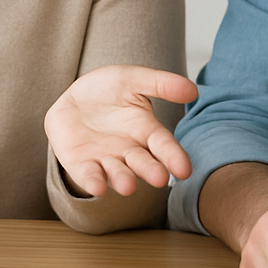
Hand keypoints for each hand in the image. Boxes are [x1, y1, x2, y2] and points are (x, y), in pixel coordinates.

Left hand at [44, 66, 196, 196]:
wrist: (74, 98)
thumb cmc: (108, 89)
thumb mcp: (134, 79)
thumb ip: (162, 84)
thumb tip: (194, 90)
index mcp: (145, 131)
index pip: (163, 145)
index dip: (174, 157)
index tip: (185, 170)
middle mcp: (129, 150)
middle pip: (143, 163)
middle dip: (151, 171)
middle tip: (160, 179)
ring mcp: (106, 160)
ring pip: (117, 173)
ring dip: (123, 180)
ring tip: (128, 186)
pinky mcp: (82, 165)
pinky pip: (88, 175)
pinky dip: (93, 182)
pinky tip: (97, 188)